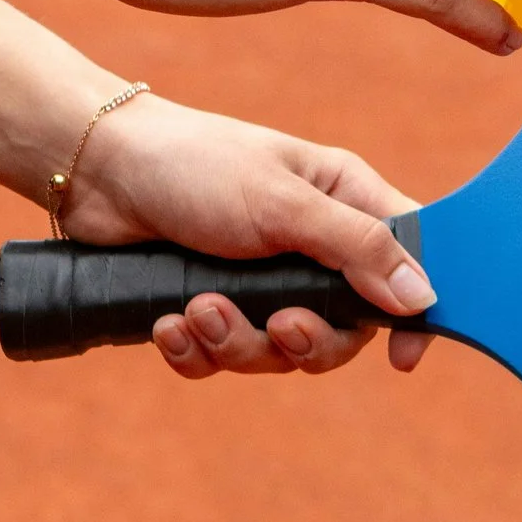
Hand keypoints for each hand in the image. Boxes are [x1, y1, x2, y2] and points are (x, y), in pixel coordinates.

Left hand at [53, 93, 436, 376]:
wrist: (98, 171)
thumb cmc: (197, 164)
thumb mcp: (284, 203)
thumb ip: (356, 248)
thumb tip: (423, 298)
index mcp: (344, 203)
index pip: (407, 262)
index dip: (411, 314)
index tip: (403, 357)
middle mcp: (310, 246)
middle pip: (341, 329)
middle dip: (304, 341)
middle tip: (275, 326)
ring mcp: (258, 280)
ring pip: (276, 352)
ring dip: (235, 343)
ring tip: (196, 309)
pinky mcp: (208, 305)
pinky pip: (219, 358)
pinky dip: (194, 351)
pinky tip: (167, 324)